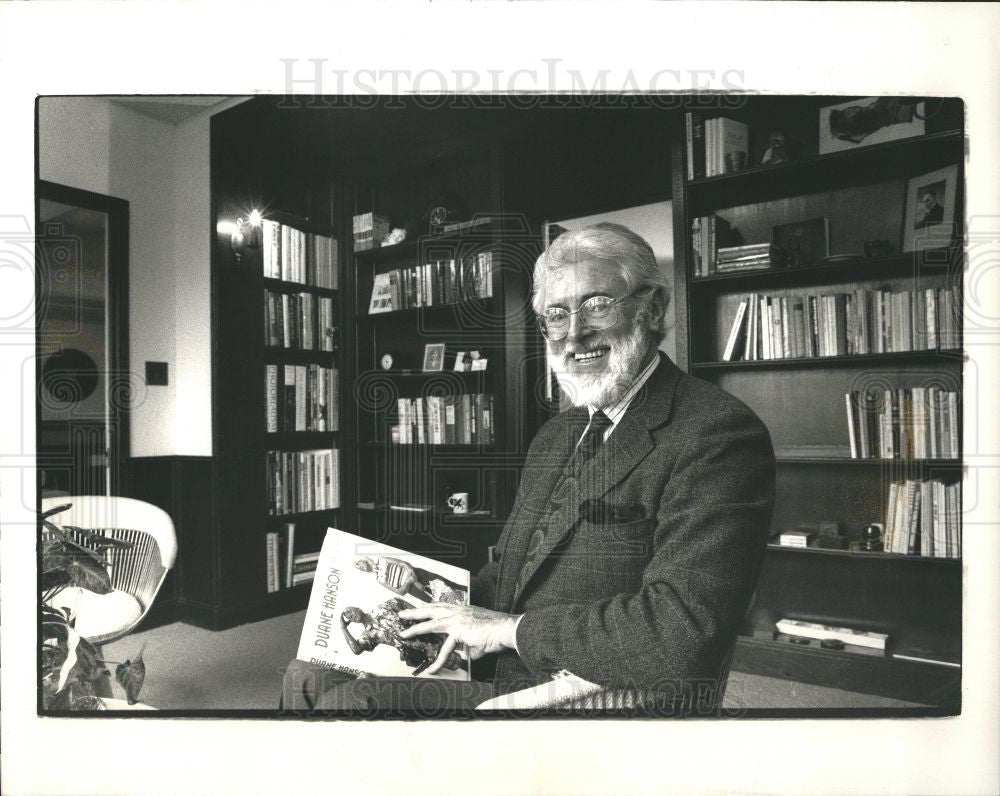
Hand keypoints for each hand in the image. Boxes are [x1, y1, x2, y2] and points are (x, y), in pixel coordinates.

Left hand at [397, 603, 520, 675]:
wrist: (506, 629)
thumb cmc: (497, 632)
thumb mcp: (479, 637)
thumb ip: (469, 644)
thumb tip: (465, 654)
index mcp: (463, 609)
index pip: (441, 606)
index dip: (428, 607)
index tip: (419, 607)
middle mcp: (458, 611)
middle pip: (431, 609)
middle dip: (415, 612)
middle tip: (402, 614)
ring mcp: (457, 619)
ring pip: (430, 624)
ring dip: (415, 629)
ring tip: (403, 634)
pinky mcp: (458, 631)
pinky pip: (444, 649)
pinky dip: (438, 662)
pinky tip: (431, 670)